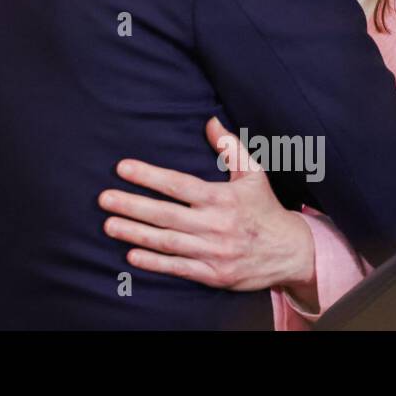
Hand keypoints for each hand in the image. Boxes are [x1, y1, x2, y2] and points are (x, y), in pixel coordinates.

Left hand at [98, 118, 317, 300]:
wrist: (291, 253)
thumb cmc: (265, 208)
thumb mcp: (254, 173)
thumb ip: (230, 147)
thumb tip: (210, 120)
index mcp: (222, 198)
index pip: (179, 184)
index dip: (149, 176)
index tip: (122, 168)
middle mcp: (216, 225)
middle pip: (167, 214)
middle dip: (133, 206)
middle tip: (103, 198)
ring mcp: (214, 252)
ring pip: (168, 242)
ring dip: (136, 234)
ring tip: (109, 225)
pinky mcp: (214, 275)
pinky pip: (179, 268)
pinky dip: (155, 263)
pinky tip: (132, 255)